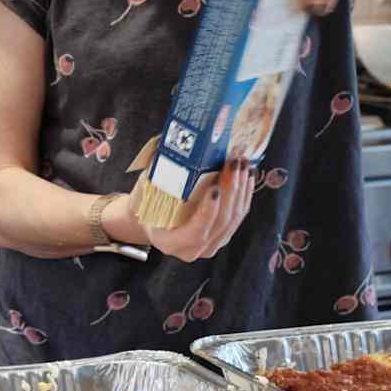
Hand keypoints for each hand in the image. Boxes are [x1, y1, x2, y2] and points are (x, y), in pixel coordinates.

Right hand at [108, 157, 257, 261]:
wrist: (150, 219)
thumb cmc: (145, 203)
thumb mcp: (144, 187)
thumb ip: (155, 168)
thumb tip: (166, 140)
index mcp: (169, 242)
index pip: (195, 232)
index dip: (208, 212)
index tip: (215, 188)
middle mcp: (192, 250)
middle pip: (220, 223)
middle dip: (231, 191)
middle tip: (233, 164)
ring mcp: (209, 246)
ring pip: (232, 220)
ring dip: (241, 191)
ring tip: (242, 165)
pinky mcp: (221, 237)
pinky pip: (237, 219)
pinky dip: (243, 197)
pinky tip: (245, 177)